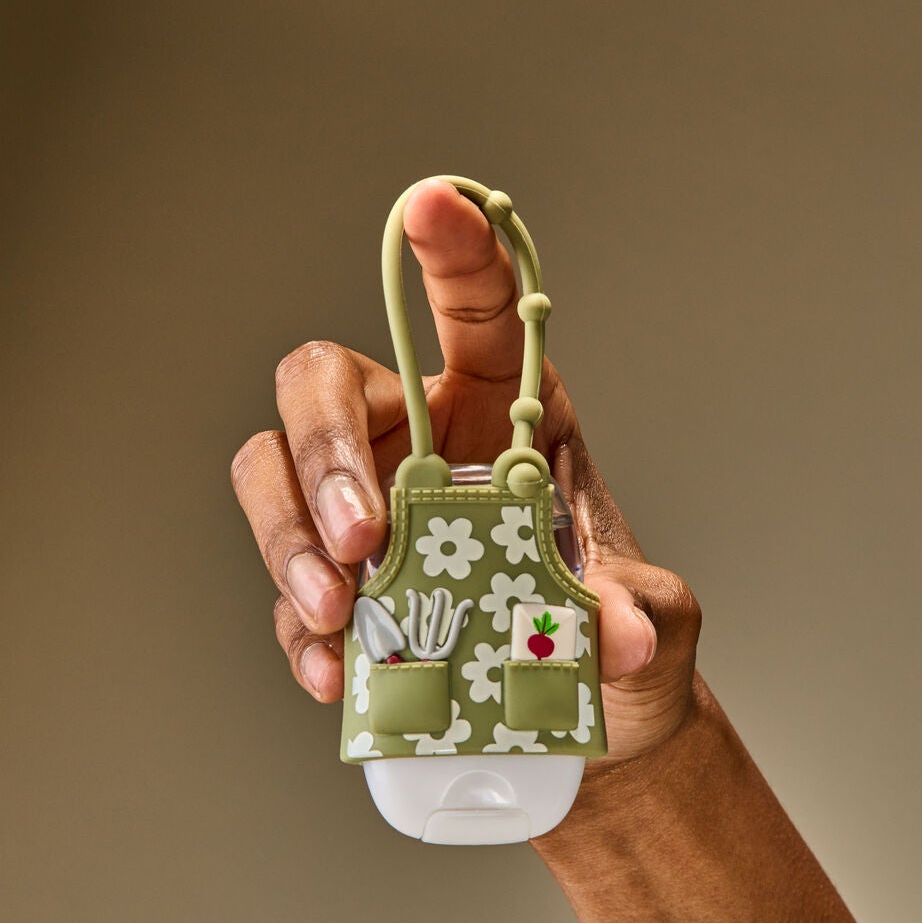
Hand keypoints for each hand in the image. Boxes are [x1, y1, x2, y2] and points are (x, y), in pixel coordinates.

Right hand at [231, 179, 700, 763]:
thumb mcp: (647, 620)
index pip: (474, 311)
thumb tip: (616, 634)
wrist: (584, 718)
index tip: (433, 204)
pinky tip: (331, 670)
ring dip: (288, 537)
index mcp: (505, 411)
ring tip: (339, 612)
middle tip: (366, 537)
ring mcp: (367, 514)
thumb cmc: (615, 638)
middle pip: (323, 387)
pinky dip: (297, 628)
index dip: (455, 252)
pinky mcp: (338, 591)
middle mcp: (420, 443)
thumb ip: (636, 613)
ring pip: (273, 475)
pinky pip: (286, 588)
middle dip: (327, 451)